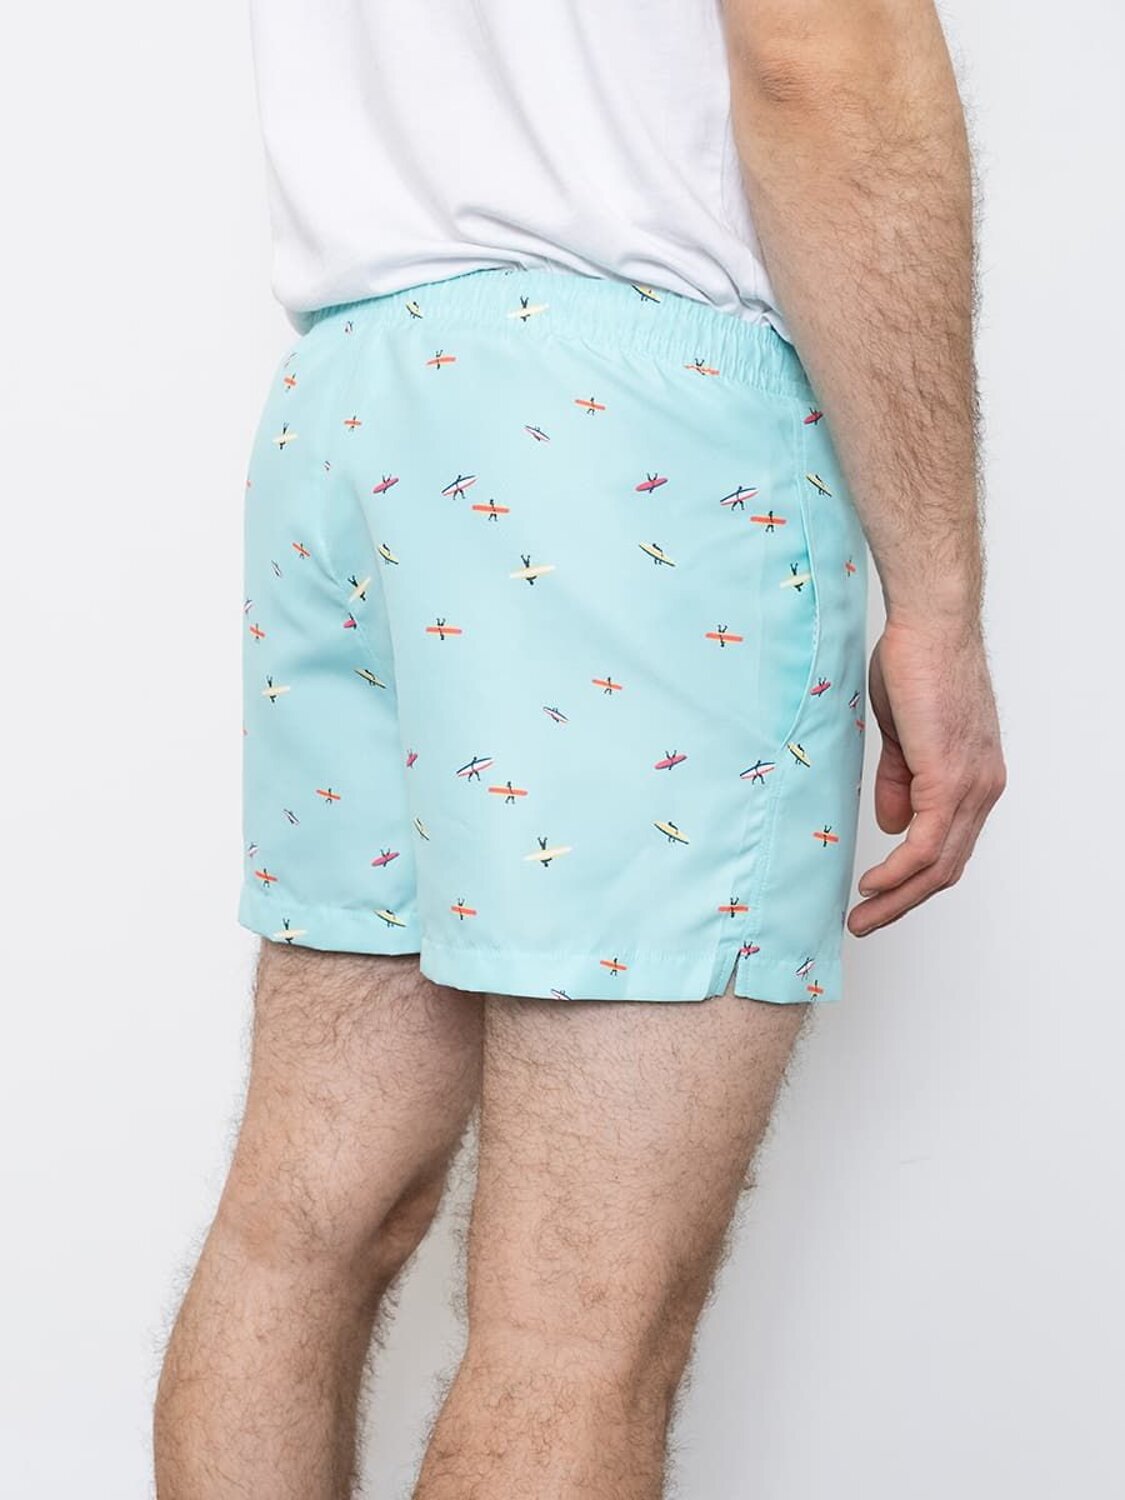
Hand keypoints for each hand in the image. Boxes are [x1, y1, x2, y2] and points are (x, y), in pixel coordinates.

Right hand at [847, 613, 1006, 936]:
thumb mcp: (902, 736)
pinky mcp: (951, 778)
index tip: (877, 896)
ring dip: (898, 897)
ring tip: (862, 915)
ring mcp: (971, 786)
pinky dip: (899, 871)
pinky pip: (926, 843)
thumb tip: (892, 825)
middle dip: (904, 902)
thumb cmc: (915, 665)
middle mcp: (982, 788)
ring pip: (939, 864)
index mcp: (973, 779)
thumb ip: (900, 782)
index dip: (913, 879)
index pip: (949, 847)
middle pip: (947, 867)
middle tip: (865, 922)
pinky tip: (874, 884)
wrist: (929, 627)